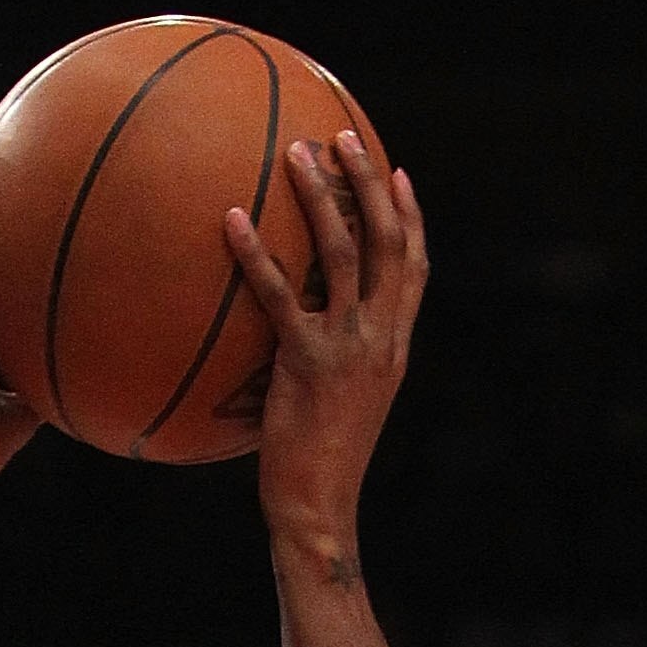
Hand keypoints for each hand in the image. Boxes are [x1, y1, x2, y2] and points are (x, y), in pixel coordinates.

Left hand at [228, 128, 425, 547]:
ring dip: (322, 196)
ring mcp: (349, 349)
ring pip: (344, 252)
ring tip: (295, 154)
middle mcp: (381, 339)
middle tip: (341, 137)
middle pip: (388, 241)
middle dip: (368, 182)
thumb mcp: (346, 406)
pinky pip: (279, 296)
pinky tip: (232, 220)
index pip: (414, 268)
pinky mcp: (308, 365)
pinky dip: (256, 254)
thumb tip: (304, 331)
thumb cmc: (322, 465)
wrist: (319, 509)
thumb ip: (340, 360)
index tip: (396, 173)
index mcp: (395, 347)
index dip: (409, 216)